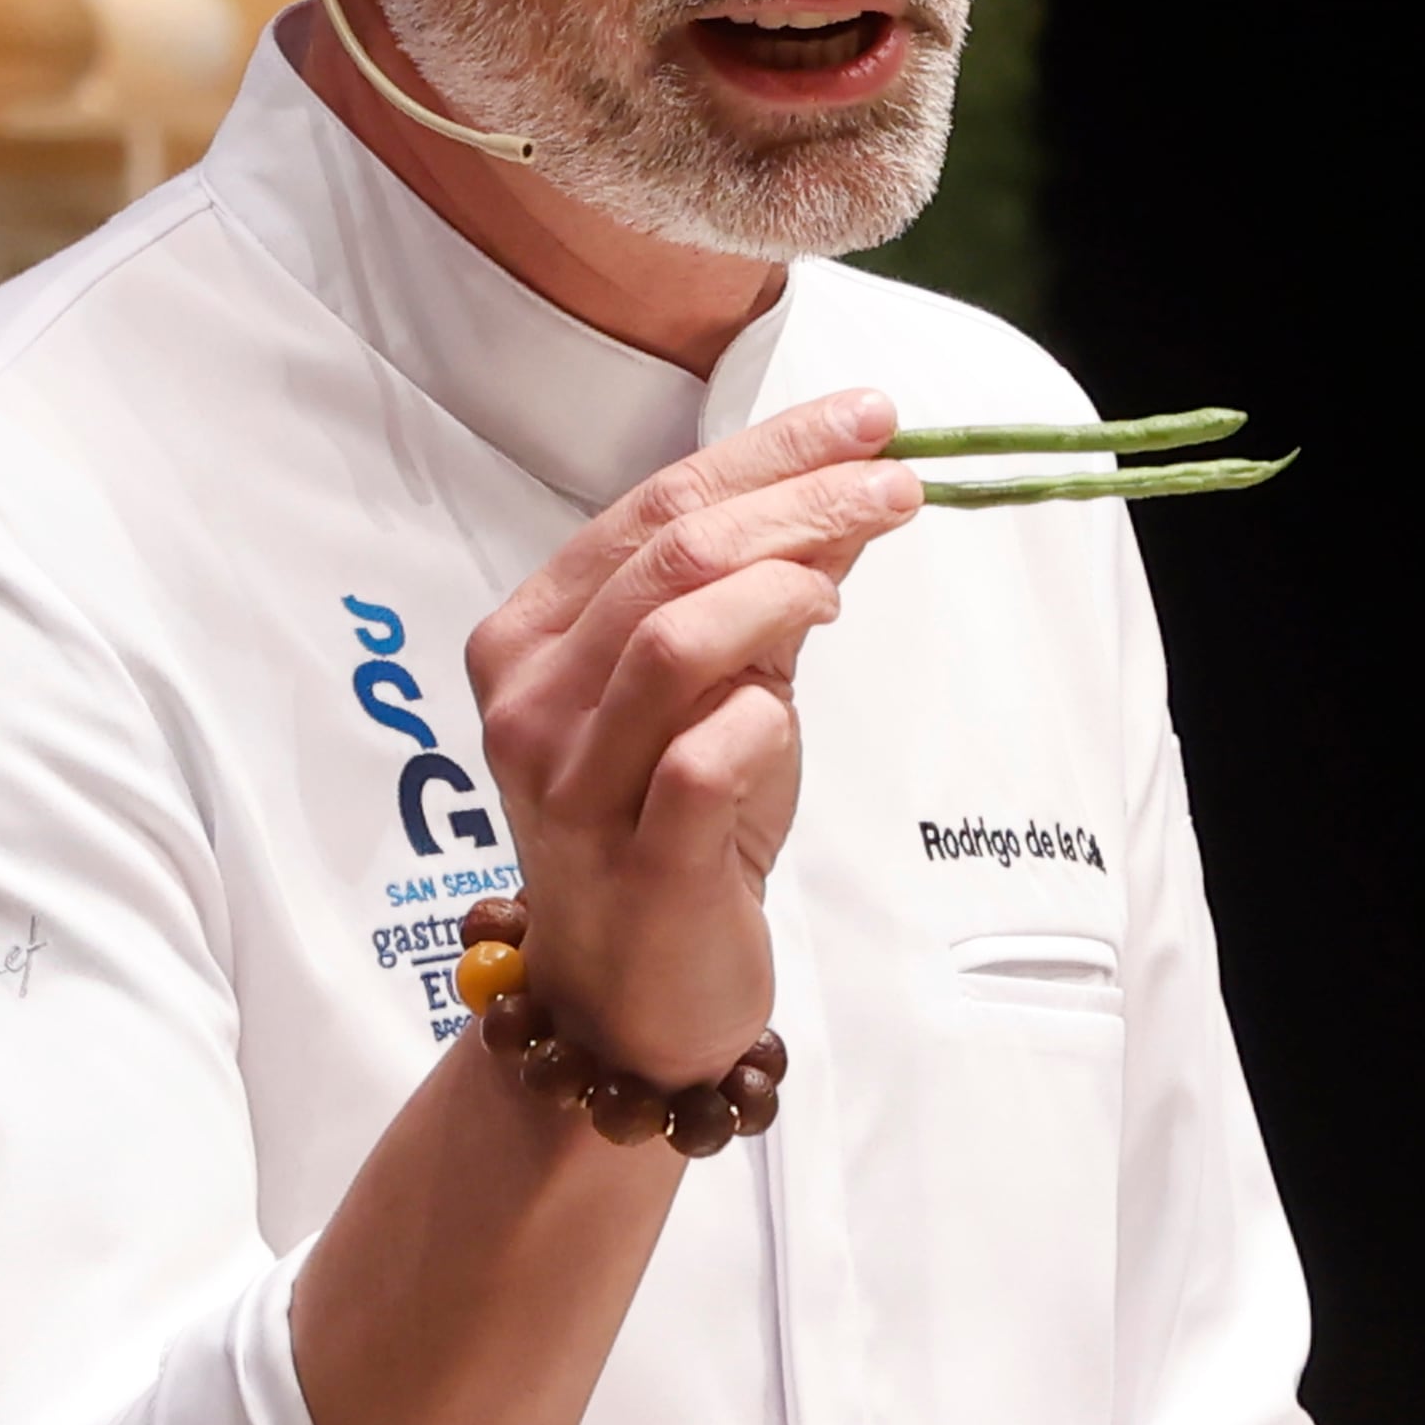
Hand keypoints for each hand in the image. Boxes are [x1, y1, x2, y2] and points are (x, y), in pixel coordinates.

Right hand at [465, 391, 924, 1085]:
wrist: (627, 1005)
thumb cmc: (673, 834)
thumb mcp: (718, 695)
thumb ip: (764, 595)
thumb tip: (849, 485)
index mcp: (529, 641)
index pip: (649, 509)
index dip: (765, 452)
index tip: (866, 419)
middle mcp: (533, 704)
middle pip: (669, 558)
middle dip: (797, 499)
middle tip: (895, 481)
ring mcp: (574, 787)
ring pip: (677, 638)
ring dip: (784, 588)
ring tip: (844, 588)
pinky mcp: (639, 862)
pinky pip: (706, 754)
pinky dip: (764, 712)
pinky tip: (788, 706)